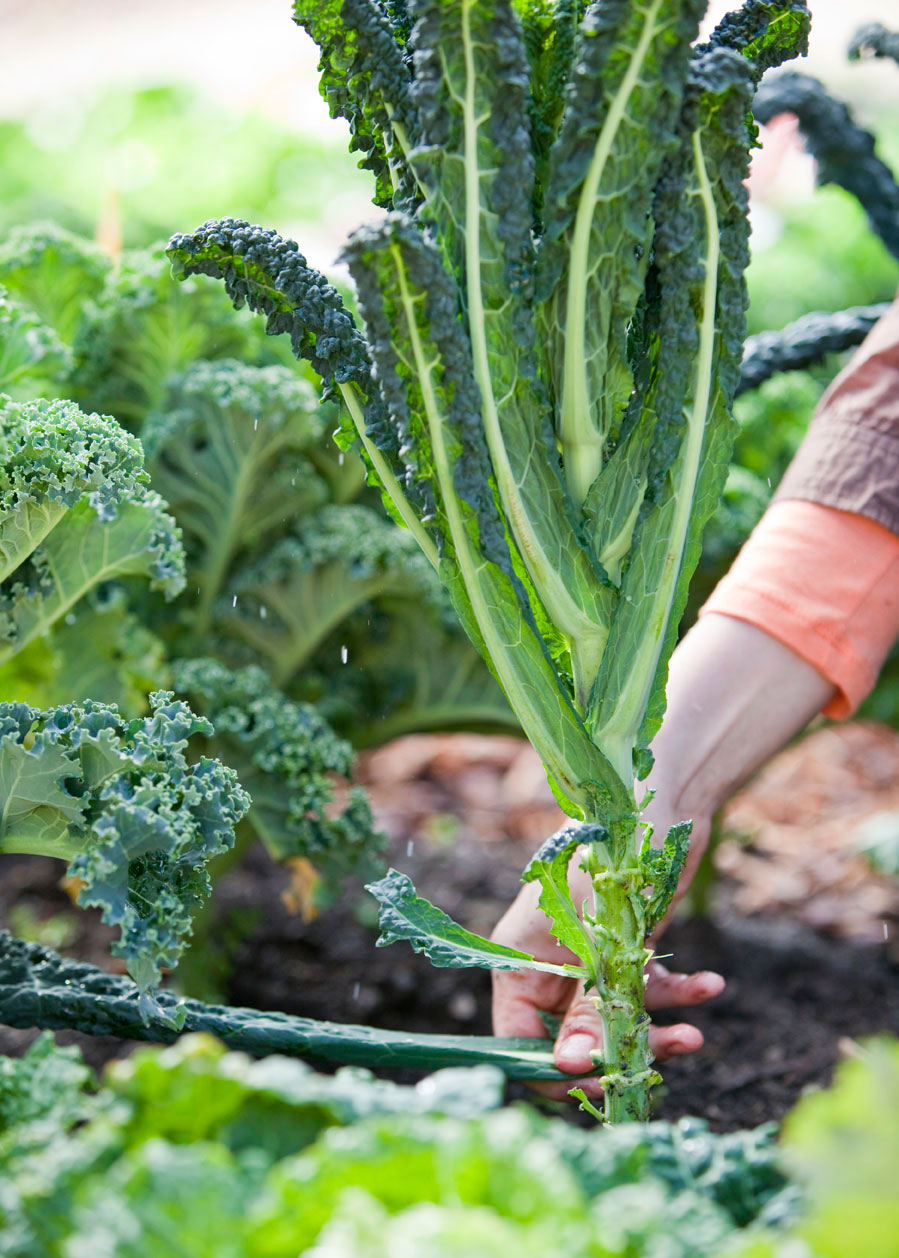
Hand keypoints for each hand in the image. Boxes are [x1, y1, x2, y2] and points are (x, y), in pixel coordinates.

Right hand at [491, 825, 722, 1100]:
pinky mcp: (627, 946)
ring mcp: (590, 956)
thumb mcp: (598, 940)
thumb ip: (587, 1006)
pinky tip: (710, 986)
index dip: (557, 1067)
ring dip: (657, 1031)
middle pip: (574, 1036)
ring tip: (695, 1035)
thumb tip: (572, 1068)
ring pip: (616, 1019)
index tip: (602, 1079)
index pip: (519, 1039)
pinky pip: (648, 988)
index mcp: (519, 958)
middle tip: (659, 1059)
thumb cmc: (613, 855)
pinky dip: (678, 992)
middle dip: (618, 1053)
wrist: (661, 799)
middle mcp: (550, 963)